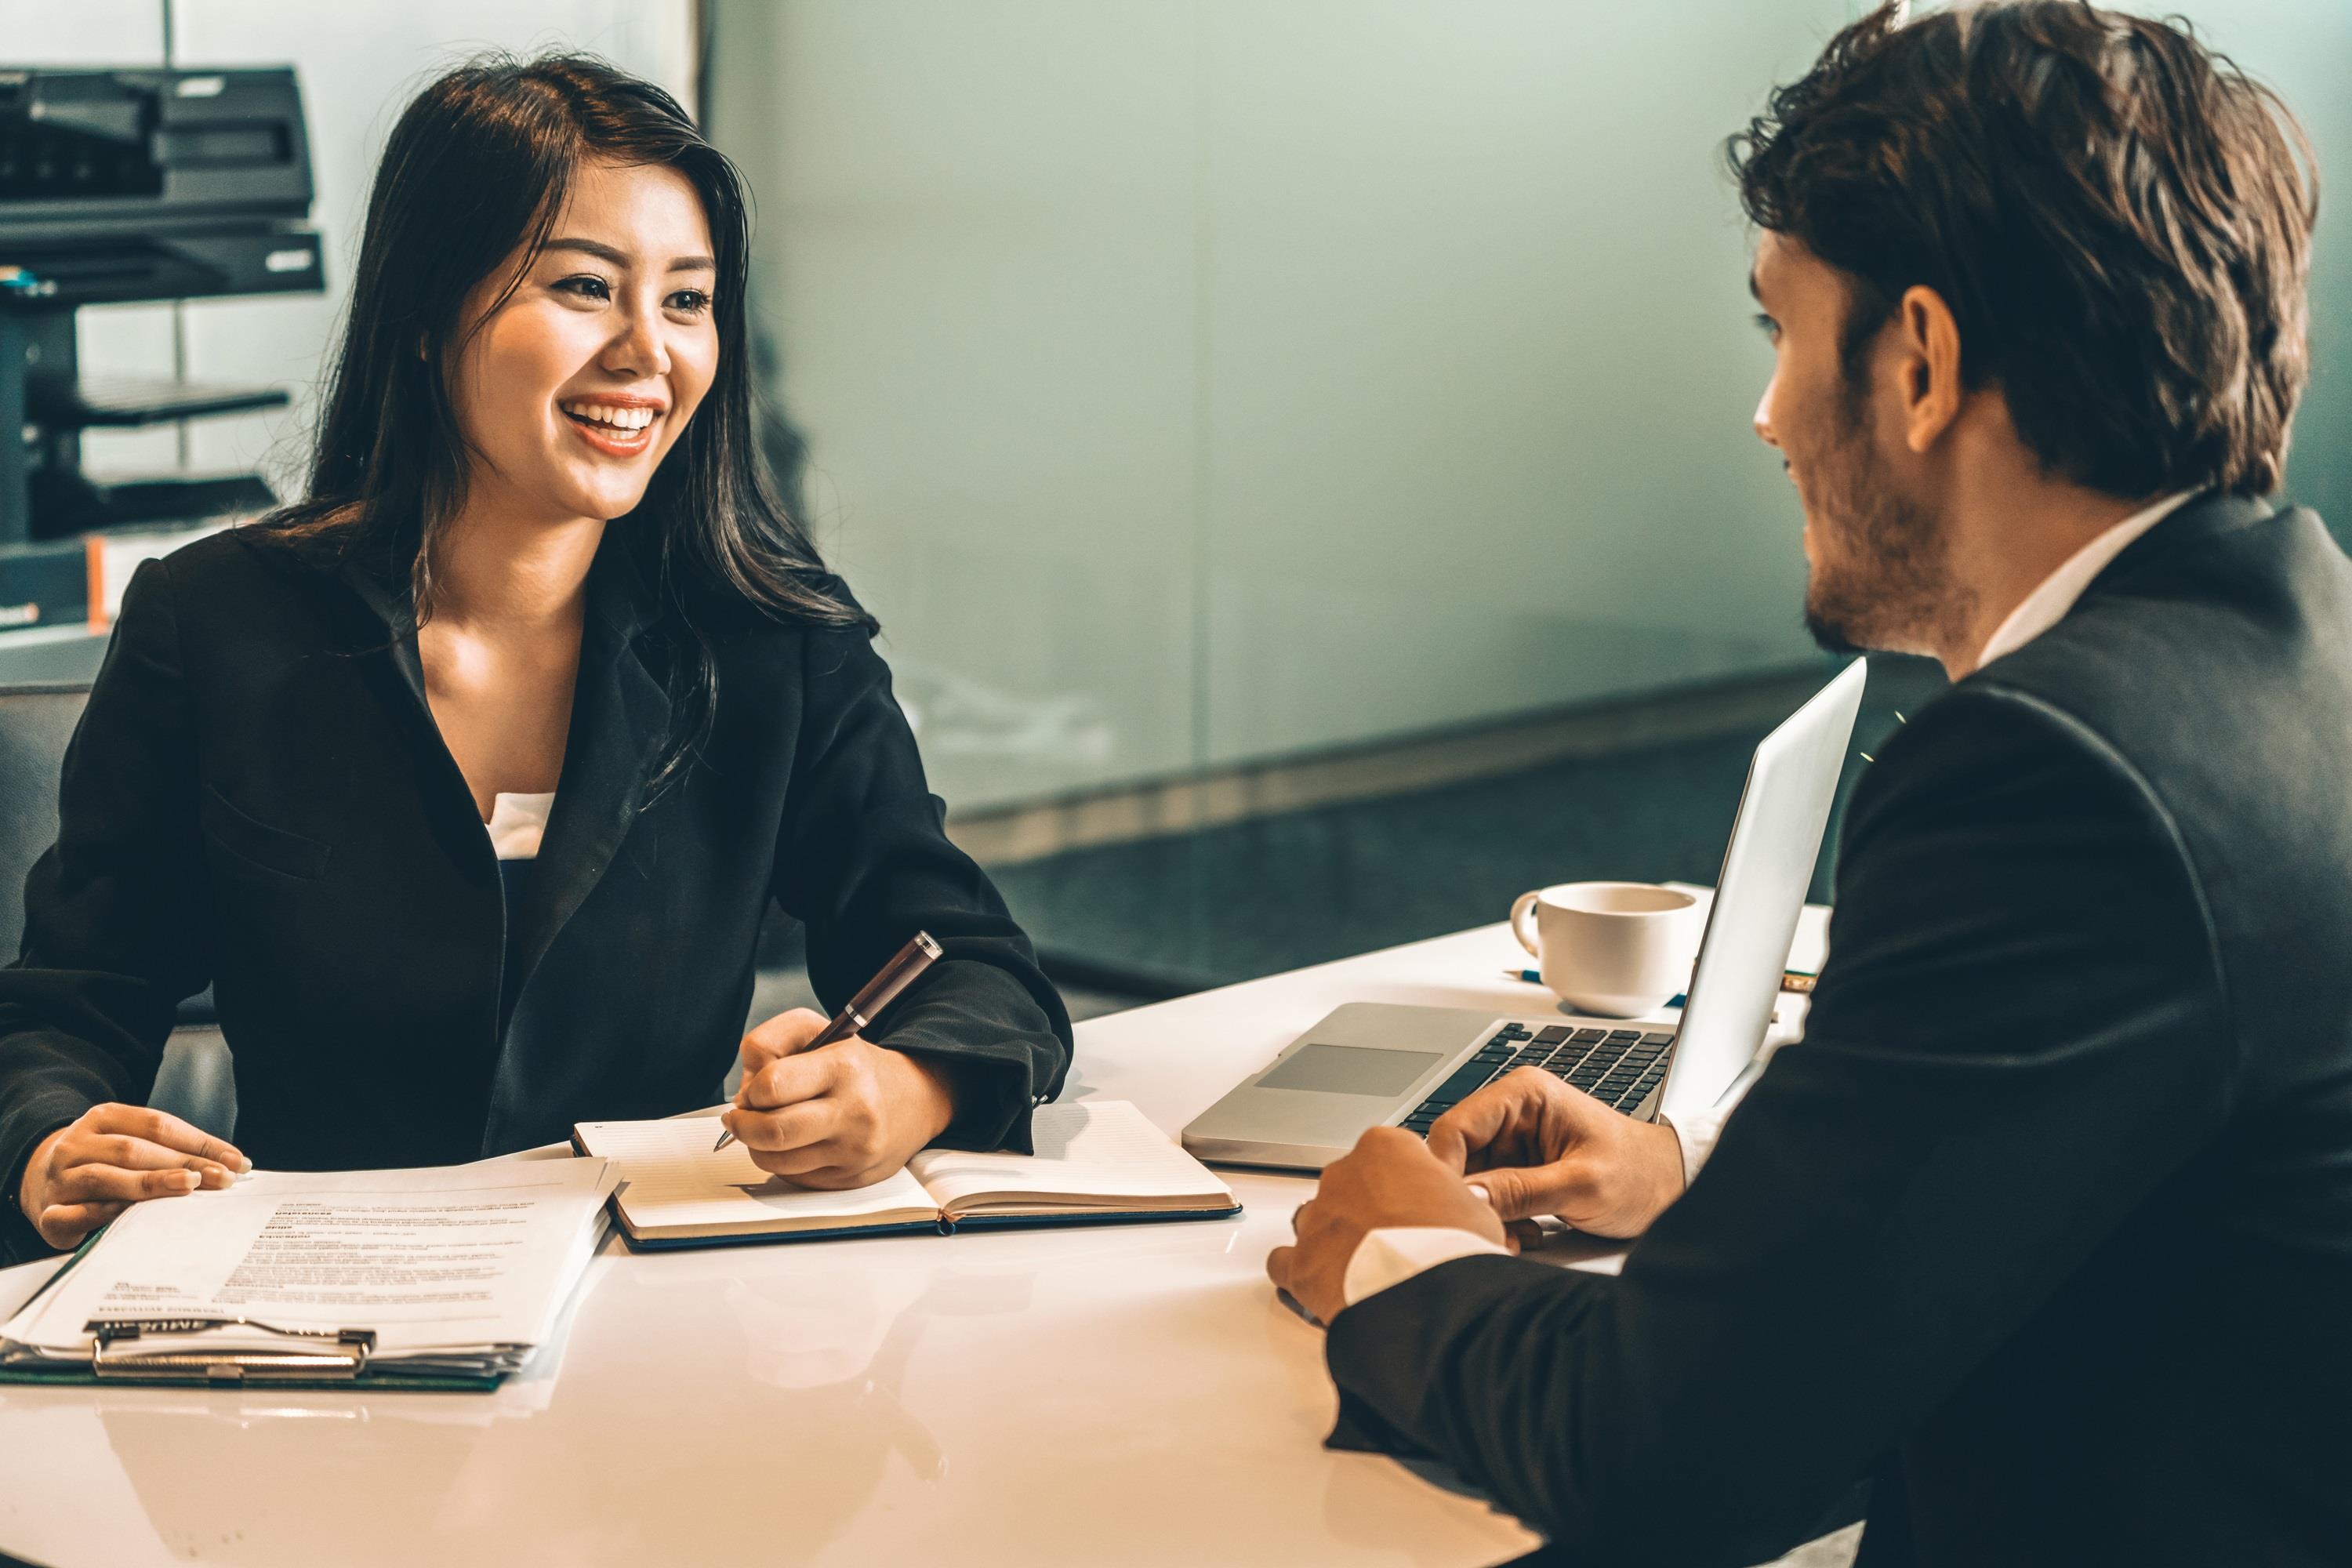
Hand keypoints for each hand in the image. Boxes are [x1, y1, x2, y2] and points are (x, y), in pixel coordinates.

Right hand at [17, 1104, 249, 1251]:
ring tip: (189, 1186)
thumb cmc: (106, 1163)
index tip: (237, 1161)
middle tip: (223, 1179)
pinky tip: (133, 1217)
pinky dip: (105, 1215)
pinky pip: (77, 1214)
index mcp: (103, 1118)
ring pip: (106, 1178)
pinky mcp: (49, 1213)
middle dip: (184, 1164)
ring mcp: (59, 1177)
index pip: (157, 1125)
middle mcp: (77, 1144)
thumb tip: (235, 1164)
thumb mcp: (133, 1144)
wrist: (41, 1182)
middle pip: (134, 1150)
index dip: (199, 1142)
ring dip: (150, 1183)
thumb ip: (174, 1150)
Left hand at [719, 1008, 960, 1188]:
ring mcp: (855, 1150)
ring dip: (758, 1145)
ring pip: (775, 1161)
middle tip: (743, 1115)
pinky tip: (798, 1142)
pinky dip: (784, 1160)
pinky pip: (793, 1177)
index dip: (751, 1089)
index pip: (772, 1086)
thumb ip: (767, 1043)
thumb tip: (742, 1095)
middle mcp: (855, 1111)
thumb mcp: (816, 1029)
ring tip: (770, 1125)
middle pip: (771, 1132)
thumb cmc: (856, 1065)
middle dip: (742, 1124)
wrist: (915, 1099)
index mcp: (845, 1066)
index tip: (755, 1089)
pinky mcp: (851, 1177)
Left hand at [1266, 1126, 1506, 1325]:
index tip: (1419, 1202)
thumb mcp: (1478, 1210)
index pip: (1390, 1153)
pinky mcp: (1299, 1263)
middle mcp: (1343, 1174)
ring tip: (1363, 1266)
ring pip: (1315, 1218)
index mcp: (1385, 1148)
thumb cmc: (1454, 1249)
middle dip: (1368, 1209)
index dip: (1407, 1182)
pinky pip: (1283, 1262)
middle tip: (1397, 1240)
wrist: (1428, 1297)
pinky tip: (1320, 1284)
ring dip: (1333, 1237)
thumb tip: (1460, 1211)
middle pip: (1350, 1184)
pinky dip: (1299, 1272)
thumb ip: (1457, 1200)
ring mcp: (1317, 1218)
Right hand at [1425, 1067, 1684, 1238]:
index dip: (1446, 1170)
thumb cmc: (1640, 1174)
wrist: (1670, 1188)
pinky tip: (1526, 1233)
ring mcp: (1512, 1142)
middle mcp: (1511, 1114)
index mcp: (1524, 1095)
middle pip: (1457, 1157)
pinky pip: (1487, 1196)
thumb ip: (1522, 1191)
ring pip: (1469, 1182)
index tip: (1452, 1210)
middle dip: (1471, 1200)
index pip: (1455, 1127)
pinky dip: (1499, 1221)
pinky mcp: (1516, 1169)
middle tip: (1491, 1233)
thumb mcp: (1582, 1186)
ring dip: (1487, 1215)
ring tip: (1518, 1237)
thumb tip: (1469, 1199)